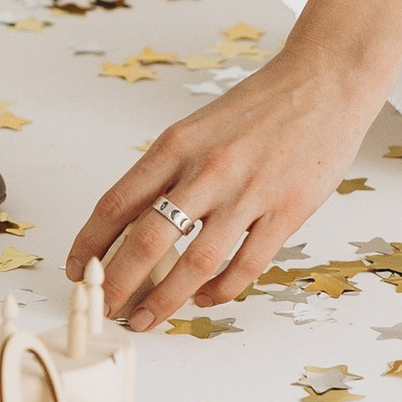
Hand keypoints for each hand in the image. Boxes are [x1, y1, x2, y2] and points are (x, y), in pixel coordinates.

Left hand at [67, 39, 391, 328]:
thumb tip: (136, 220)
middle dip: (119, 283)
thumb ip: (171, 170)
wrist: (324, 82)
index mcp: (176, 145)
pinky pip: (245, 265)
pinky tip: (206, 299)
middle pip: (147, 240)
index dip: (90, 243)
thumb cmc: (261, 105)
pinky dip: (220, 290)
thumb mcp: (199, 127)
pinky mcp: (286, 211)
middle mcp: (205, 170)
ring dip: (165, 299)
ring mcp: (247, 193)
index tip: (77, 269)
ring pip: (194, 263)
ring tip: (147, 319)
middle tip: (106, 309)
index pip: (117, 202)